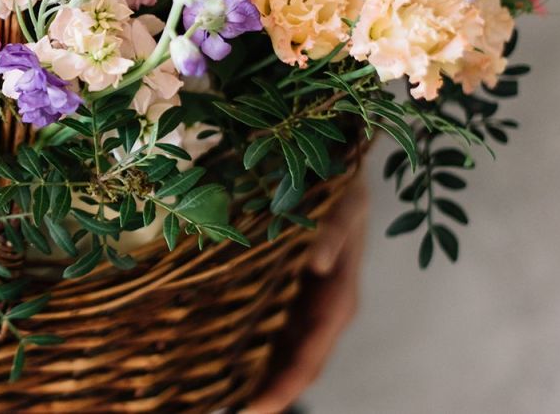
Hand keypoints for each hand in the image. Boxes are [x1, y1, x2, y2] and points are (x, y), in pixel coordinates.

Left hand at [241, 175, 369, 413]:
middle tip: (226, 411)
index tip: (257, 408)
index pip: (312, 353)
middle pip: (293, 363)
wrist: (338, 168)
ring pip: (279, 350)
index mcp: (338, 297)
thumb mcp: (343, 202)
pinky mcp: (289, 291)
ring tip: (216, 396)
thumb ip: (334, 231)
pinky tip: (221, 356)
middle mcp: (322, 308)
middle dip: (266, 391)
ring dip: (255, 375)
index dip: (287, 384)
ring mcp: (305, 303)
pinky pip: (268, 326)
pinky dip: (249, 346)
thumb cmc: (342, 189)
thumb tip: (321, 262)